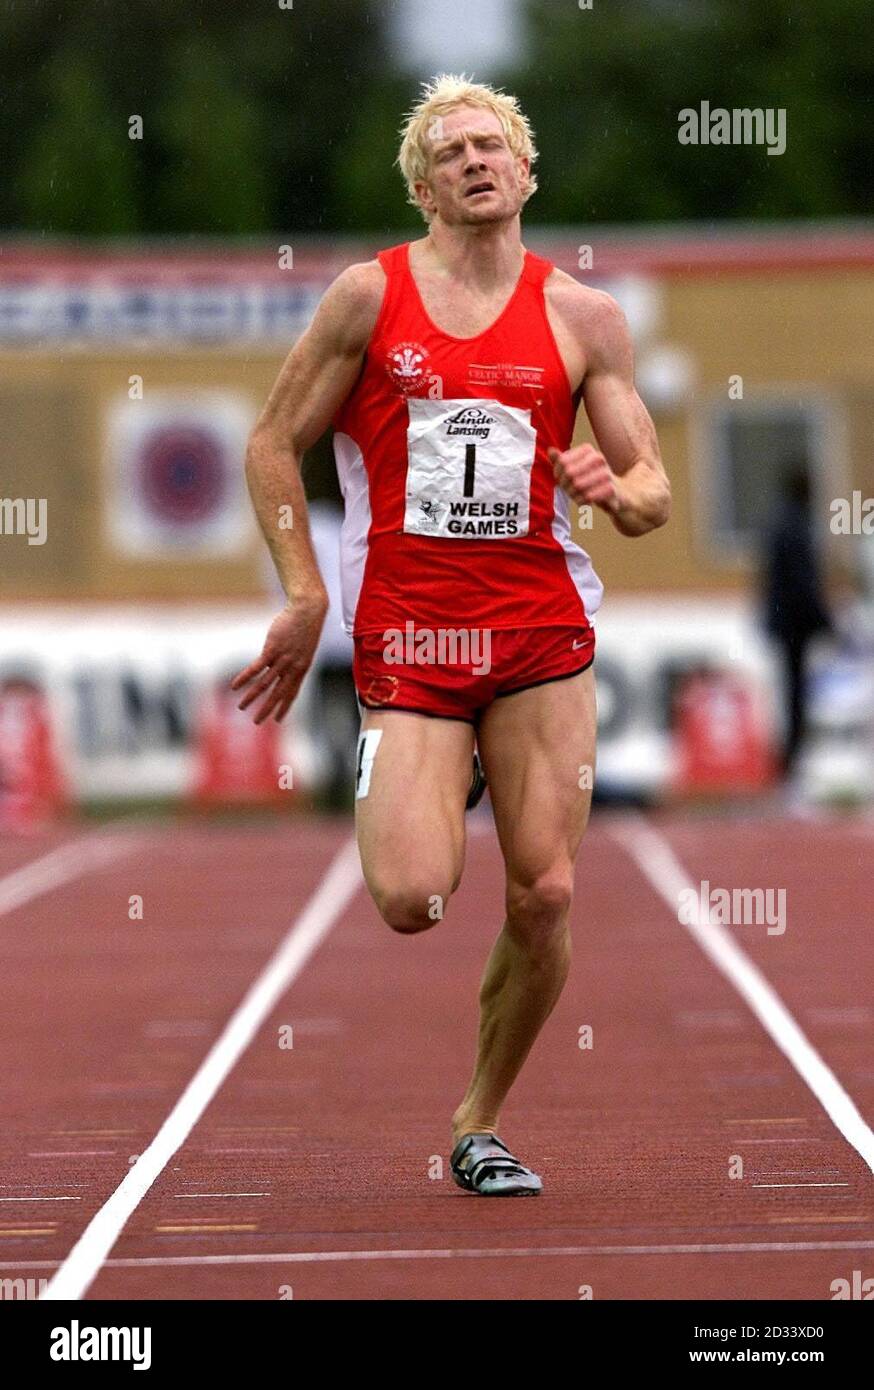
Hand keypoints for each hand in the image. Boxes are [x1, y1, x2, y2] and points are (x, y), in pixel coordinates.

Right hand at [231, 594, 326, 723]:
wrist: (307, 610)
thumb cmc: (306, 625)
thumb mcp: (304, 646)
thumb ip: (295, 658)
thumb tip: (286, 663)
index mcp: (302, 668)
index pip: (292, 693)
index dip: (284, 707)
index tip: (277, 719)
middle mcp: (293, 668)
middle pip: (278, 694)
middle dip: (267, 709)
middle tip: (257, 722)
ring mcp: (282, 660)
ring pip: (265, 684)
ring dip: (252, 696)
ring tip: (241, 707)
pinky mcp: (272, 650)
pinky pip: (256, 668)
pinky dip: (245, 678)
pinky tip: (235, 687)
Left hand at [549, 443, 619, 514]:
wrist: (614, 493)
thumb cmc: (588, 479)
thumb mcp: (574, 468)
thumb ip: (561, 460)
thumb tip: (550, 451)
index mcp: (588, 450)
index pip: (562, 461)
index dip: (557, 473)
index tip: (560, 479)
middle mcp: (599, 458)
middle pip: (569, 473)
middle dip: (565, 485)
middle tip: (567, 490)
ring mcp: (606, 473)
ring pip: (578, 485)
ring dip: (572, 494)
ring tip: (574, 496)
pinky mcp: (611, 488)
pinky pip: (588, 496)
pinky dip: (582, 501)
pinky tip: (583, 501)